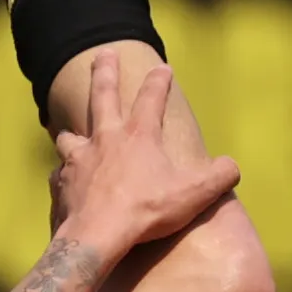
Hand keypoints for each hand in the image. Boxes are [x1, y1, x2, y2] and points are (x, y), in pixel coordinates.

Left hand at [49, 54, 239, 254]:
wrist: (96, 237)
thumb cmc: (145, 212)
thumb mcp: (194, 194)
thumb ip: (220, 177)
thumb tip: (232, 167)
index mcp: (138, 136)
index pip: (151, 98)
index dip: (159, 81)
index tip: (163, 68)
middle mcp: (105, 140)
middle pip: (102, 96)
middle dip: (104, 72)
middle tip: (102, 54)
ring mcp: (78, 160)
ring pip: (70, 136)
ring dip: (73, 133)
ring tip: (70, 132)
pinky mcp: (61, 184)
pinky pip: (59, 174)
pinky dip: (63, 175)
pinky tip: (64, 181)